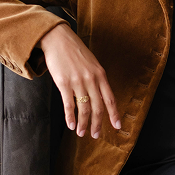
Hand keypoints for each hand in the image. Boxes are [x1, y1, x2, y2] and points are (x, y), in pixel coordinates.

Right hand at [38, 23, 120, 137]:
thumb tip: (100, 96)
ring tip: (82, 133)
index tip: (117, 126)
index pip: (110, 99)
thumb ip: (97, 79)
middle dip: (97, 124)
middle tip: (96, 135)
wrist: (57, 39)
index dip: (114, 114)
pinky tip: (71, 125)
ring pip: (84, 109)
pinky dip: (70, 117)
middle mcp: (91, 79)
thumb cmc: (74, 51)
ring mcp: (78, 82)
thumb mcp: (92, 63)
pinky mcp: (64, 83)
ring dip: (83, 124)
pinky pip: (69, 105)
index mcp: (100, 75)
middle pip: (98, 107)